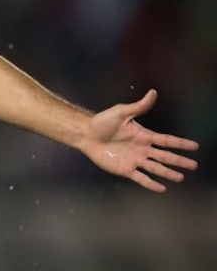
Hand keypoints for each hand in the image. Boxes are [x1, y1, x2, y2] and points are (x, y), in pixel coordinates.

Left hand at [82, 89, 198, 191]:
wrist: (86, 134)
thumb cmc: (103, 122)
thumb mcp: (121, 112)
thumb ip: (139, 106)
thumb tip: (153, 92)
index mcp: (144, 136)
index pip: (166, 140)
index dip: (180, 144)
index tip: (195, 147)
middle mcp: (142, 149)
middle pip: (165, 156)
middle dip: (179, 161)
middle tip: (194, 165)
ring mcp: (134, 160)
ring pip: (155, 168)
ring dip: (168, 173)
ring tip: (181, 178)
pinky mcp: (125, 169)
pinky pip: (140, 178)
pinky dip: (151, 184)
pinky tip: (161, 188)